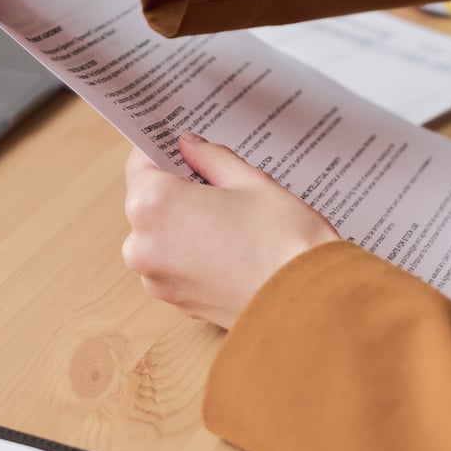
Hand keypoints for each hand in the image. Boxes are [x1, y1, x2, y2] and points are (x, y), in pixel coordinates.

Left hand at [122, 132, 340, 328]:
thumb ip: (210, 158)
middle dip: (176, 189)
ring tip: (229, 219)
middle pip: (148, 201)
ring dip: (183, 223)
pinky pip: (173, 264)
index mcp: (153, 205)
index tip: (178, 147)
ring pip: (160, 235)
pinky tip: (228, 247)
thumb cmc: (283, 240)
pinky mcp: (174, 302)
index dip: (161, 150)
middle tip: (216, 184)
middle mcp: (143, 244)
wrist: (311, 304)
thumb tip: (190, 146)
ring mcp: (156, 279)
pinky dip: (191, 253)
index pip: (140, 163)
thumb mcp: (249, 180)